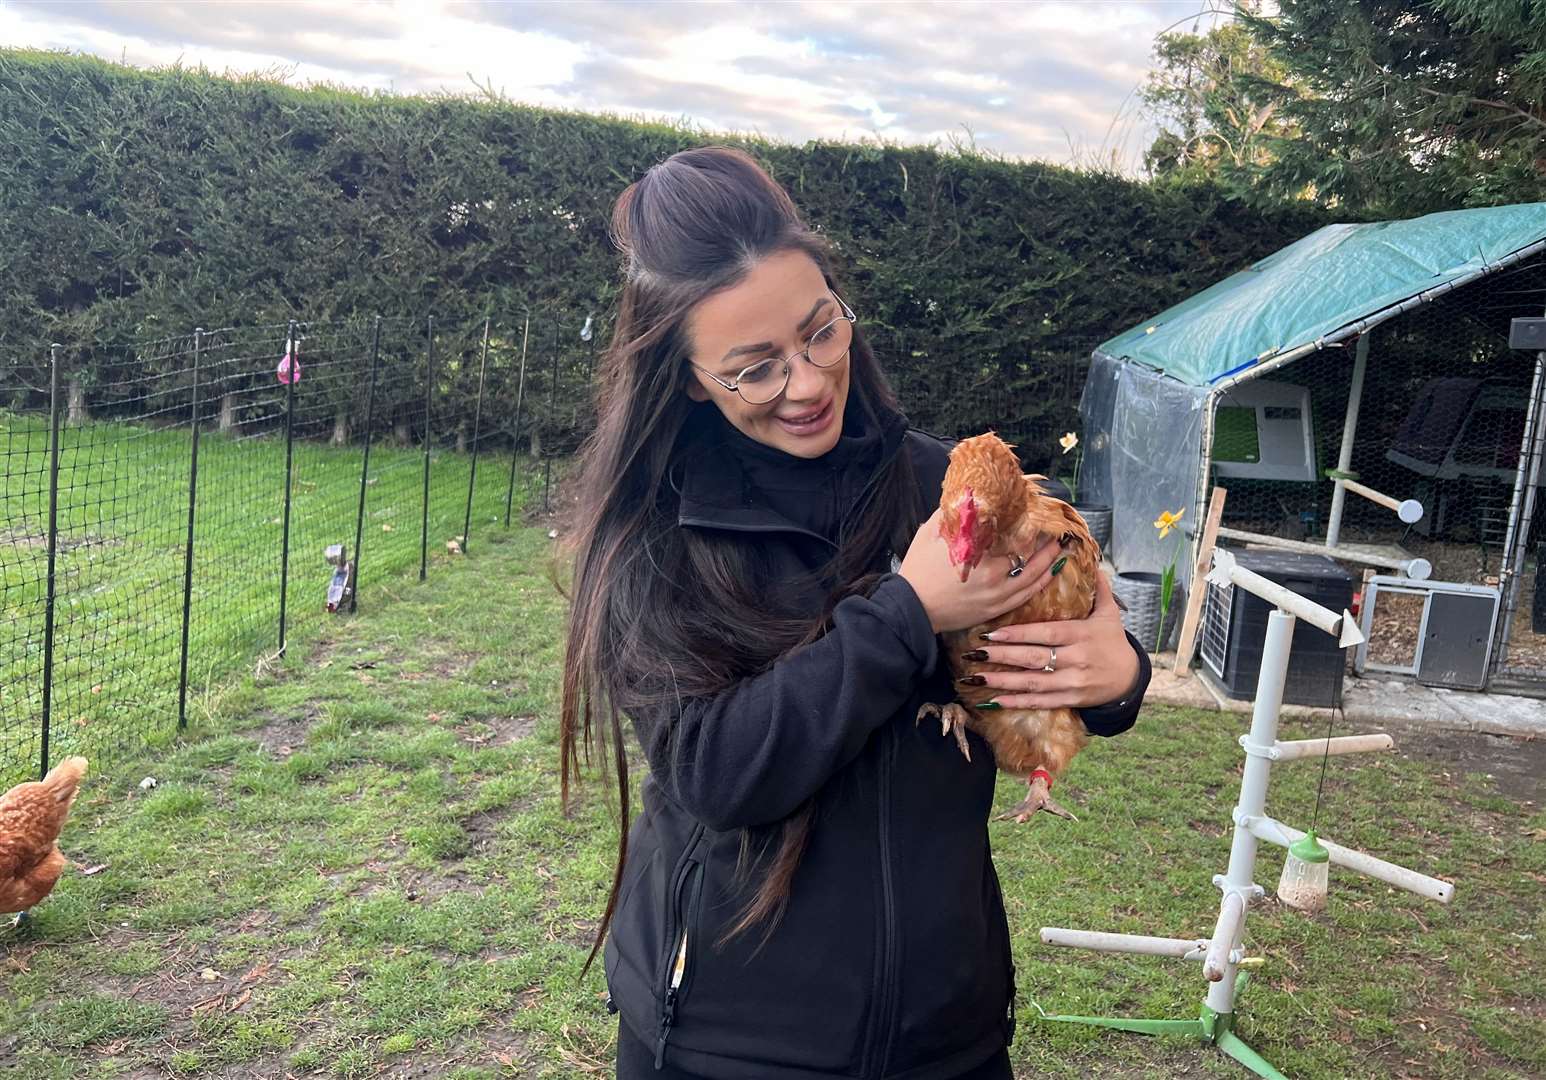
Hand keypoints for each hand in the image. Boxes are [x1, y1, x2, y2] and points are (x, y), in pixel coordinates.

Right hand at [898, 508, 1061, 632]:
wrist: (911, 609)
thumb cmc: (918, 571)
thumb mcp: (930, 533)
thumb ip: (952, 514)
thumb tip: (968, 494)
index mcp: (981, 556)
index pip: (1015, 537)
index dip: (1032, 527)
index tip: (1041, 515)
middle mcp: (995, 577)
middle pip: (1030, 558)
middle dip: (1047, 545)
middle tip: (1059, 532)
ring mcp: (997, 596)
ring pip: (1034, 579)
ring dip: (1050, 564)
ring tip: (1061, 550)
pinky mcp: (995, 610)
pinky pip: (1026, 597)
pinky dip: (1041, 584)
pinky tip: (1050, 574)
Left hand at [965, 572, 1139, 708]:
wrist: (1130, 677)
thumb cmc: (1114, 642)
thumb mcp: (1109, 614)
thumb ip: (1099, 590)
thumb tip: (1092, 564)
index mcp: (1081, 635)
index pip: (1045, 633)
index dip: (1017, 634)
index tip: (991, 634)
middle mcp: (1076, 659)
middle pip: (1033, 657)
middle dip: (1001, 656)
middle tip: (974, 653)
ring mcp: (1073, 682)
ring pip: (1033, 682)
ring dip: (1003, 681)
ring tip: (977, 677)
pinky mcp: (1071, 699)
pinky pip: (1041, 701)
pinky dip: (1018, 702)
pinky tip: (996, 701)